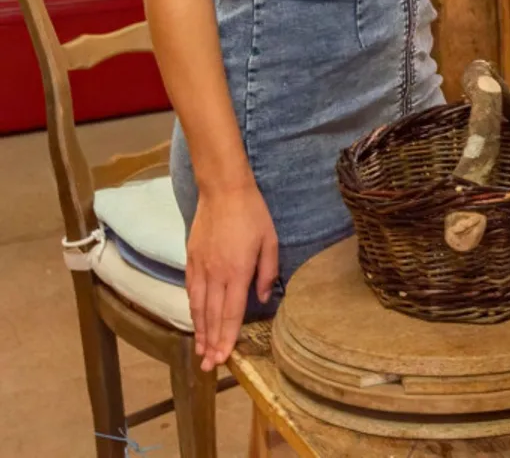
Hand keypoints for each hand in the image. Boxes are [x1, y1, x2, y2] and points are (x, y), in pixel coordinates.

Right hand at [185, 183, 277, 370]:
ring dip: (199, 330)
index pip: (231, 313)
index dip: (226, 338)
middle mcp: (215, 274)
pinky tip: (195, 320)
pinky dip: (192, 309)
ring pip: (198, 307)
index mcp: (237, 272)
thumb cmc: (252, 215)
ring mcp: (200, 268)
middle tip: (208, 366)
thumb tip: (263, 298)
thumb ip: (268, 273)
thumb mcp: (270, 242)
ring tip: (200, 351)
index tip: (223, 358)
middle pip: (211, 316)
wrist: (223, 191)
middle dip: (210, 343)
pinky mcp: (191, 260)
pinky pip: (191, 291)